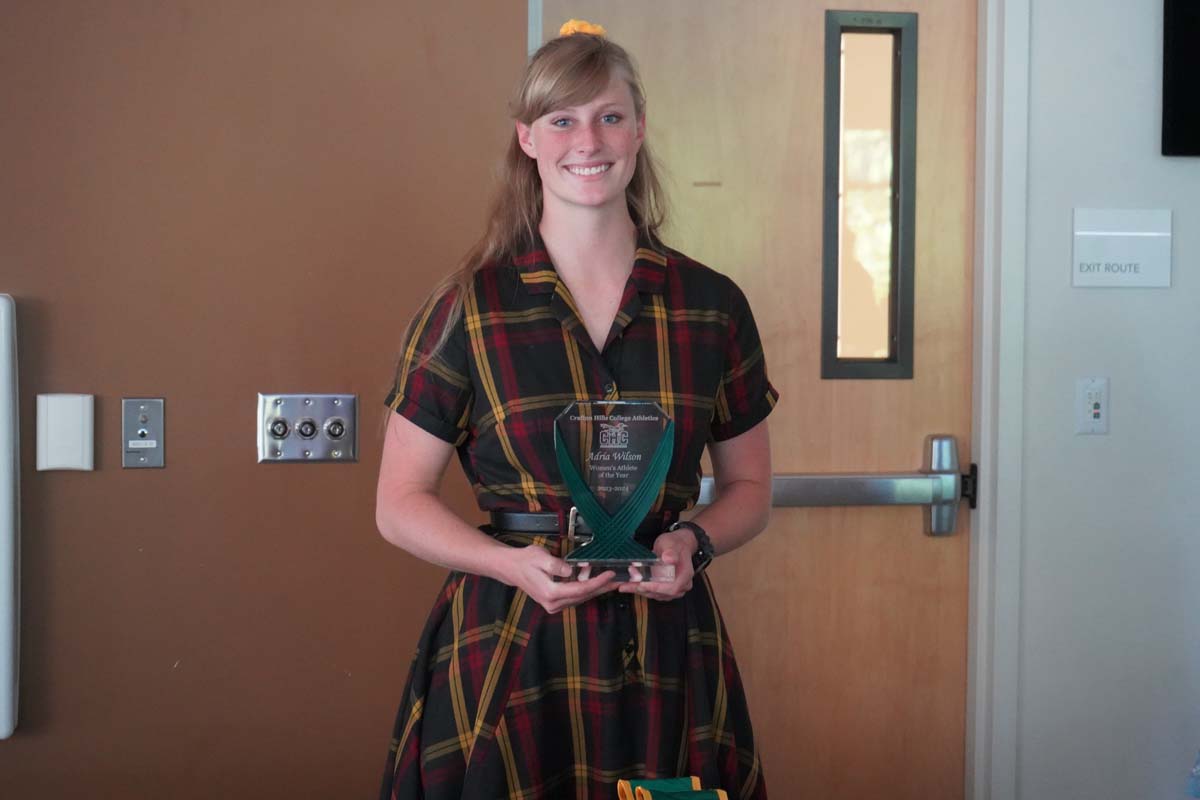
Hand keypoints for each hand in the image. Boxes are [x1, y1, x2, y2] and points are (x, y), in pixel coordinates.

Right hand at [499, 544, 616, 613]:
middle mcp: (553, 604)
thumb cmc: (526, 560)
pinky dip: (586, 590)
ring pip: (580, 598)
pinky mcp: (554, 603)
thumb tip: (571, 570)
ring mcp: (553, 606)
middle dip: (601, 588)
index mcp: (550, 593)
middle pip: (583, 596)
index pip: (580, 589)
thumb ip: (556, 565)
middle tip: (618, 580)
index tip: (610, 574)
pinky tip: (596, 583)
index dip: (597, 582)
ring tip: (611, 581)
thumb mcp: (540, 557)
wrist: (512, 568)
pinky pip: (574, 598)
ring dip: (596, 590)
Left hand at [617, 528, 695, 600]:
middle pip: (661, 593)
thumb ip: (670, 552)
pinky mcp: (665, 589)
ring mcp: (673, 589)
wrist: (677, 545)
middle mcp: (681, 585)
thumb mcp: (671, 543)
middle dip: (642, 588)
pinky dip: (640, 589)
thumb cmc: (675, 544)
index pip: (672, 587)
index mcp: (685, 574)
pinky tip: (629, 585)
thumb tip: (669, 559)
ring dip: (638, 590)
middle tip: (627, 582)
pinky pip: (652, 592)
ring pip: (654, 594)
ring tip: (624, 584)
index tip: (642, 584)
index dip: (657, 588)